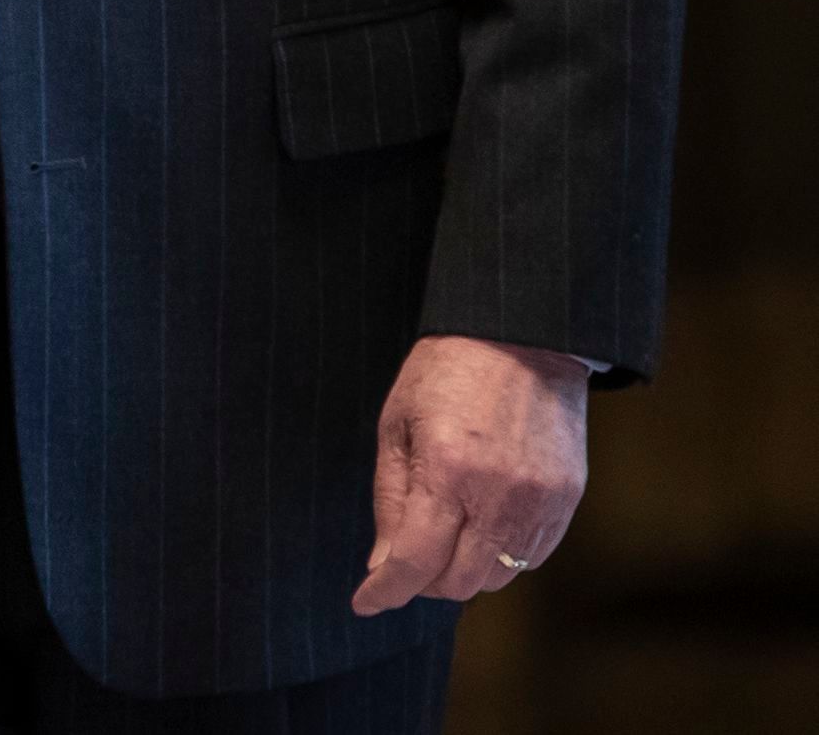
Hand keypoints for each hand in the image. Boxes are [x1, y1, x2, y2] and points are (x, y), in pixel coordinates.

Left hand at [351, 334, 587, 614]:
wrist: (522, 333)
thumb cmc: (448, 369)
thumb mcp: (399, 421)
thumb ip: (391, 498)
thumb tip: (382, 565)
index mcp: (447, 470)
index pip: (415, 563)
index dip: (386, 591)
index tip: (366, 600)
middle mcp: (497, 495)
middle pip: (457, 582)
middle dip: (425, 578)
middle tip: (409, 551)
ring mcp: (539, 502)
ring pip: (496, 578)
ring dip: (465, 568)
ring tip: (450, 528)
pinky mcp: (567, 500)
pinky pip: (531, 558)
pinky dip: (502, 553)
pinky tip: (486, 519)